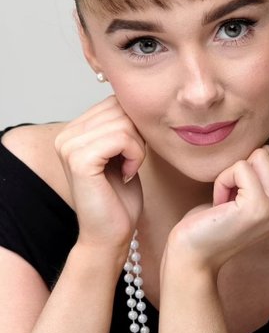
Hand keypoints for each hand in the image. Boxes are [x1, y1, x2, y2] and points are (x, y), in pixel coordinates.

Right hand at [55, 95, 144, 250]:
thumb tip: (136, 97)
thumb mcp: (123, 150)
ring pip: (124, 122)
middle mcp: (66, 134)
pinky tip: (128, 173)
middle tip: (132, 163)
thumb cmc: (120, 197)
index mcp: (74, 129)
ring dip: (139, 147)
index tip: (132, 153)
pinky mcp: (79, 159)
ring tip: (129, 169)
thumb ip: (121, 122)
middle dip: (138, 135)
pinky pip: (122, 137)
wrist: (111, 236)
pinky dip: (136, 154)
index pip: (115, 101)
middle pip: (120, 108)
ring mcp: (69, 146)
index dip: (134, 124)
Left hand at [166, 146, 268, 272]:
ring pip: (259, 155)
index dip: (254, 165)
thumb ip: (268, 173)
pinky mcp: (258, 207)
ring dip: (233, 174)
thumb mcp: (251, 192)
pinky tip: (221, 205)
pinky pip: (239, 167)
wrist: (194, 252)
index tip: (243, 192)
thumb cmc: (216, 219)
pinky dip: (222, 181)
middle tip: (233, 198)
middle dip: (243, 168)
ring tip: (228, 201)